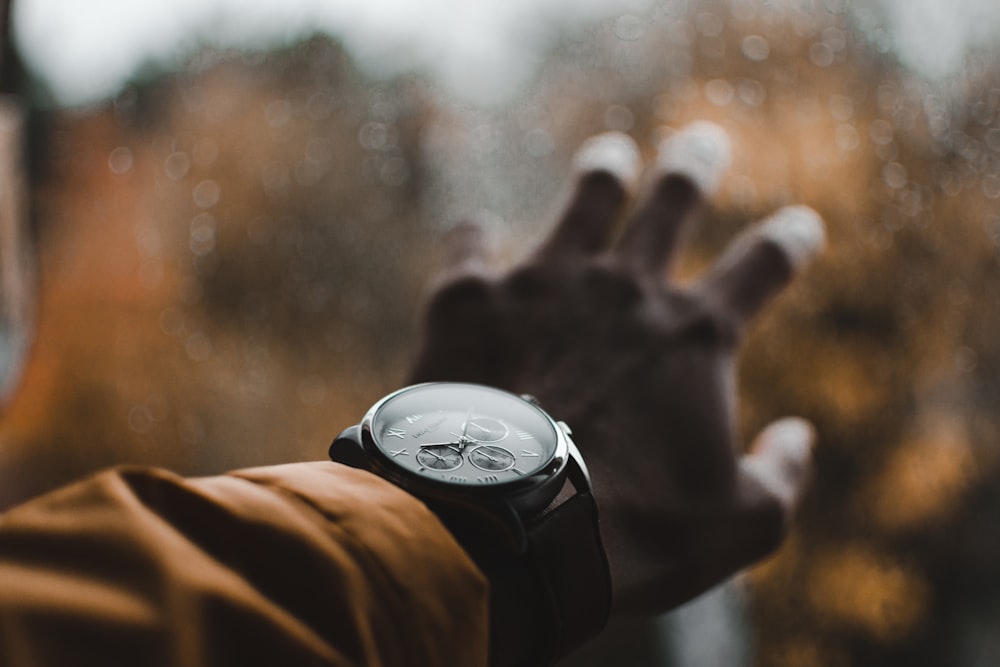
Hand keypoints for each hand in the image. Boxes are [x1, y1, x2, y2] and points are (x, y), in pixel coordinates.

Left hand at [408, 122, 823, 614]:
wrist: (503, 529)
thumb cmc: (627, 535)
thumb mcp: (738, 528)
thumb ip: (782, 478)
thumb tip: (799, 437)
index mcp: (694, 334)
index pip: (762, 266)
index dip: (788, 242)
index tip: (800, 225)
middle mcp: (624, 288)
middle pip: (673, 200)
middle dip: (694, 165)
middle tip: (703, 141)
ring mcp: (544, 282)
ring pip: (585, 199)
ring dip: (603, 173)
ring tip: (609, 156)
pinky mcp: (469, 297)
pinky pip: (472, 240)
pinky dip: (476, 236)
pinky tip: (476, 233)